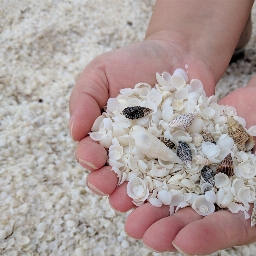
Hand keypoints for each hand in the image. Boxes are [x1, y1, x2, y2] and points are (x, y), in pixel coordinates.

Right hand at [69, 40, 217, 209]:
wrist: (179, 55)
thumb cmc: (134, 63)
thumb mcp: (101, 72)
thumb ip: (84, 99)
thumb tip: (73, 132)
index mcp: (105, 137)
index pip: (91, 154)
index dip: (88, 159)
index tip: (92, 159)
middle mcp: (128, 154)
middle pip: (114, 176)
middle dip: (108, 184)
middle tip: (108, 186)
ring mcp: (156, 159)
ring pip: (142, 184)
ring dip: (134, 196)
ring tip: (132, 200)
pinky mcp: (182, 158)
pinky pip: (176, 178)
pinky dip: (171, 189)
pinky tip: (167, 197)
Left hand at [122, 86, 255, 254]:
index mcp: (247, 215)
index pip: (226, 230)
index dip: (206, 237)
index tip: (184, 241)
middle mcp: (218, 199)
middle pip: (190, 216)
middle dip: (166, 226)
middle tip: (143, 233)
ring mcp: (200, 174)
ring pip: (171, 191)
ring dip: (148, 201)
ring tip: (124, 208)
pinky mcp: (188, 150)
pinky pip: (166, 158)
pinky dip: (148, 164)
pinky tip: (127, 170)